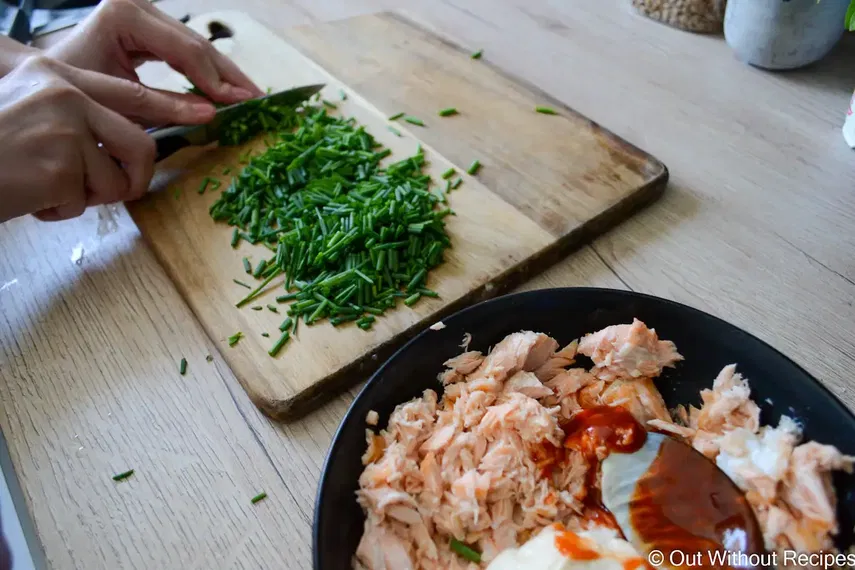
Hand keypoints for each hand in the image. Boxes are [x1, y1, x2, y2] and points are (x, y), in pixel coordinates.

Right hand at [0, 55, 182, 222]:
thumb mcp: (29, 107)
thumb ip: (75, 113)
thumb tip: (125, 139)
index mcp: (59, 76)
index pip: (131, 94)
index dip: (171, 107)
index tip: (206, 113)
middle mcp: (66, 97)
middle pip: (141, 145)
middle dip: (134, 179)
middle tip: (116, 190)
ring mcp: (66, 132)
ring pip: (115, 182)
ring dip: (87, 198)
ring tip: (49, 189)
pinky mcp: (62, 169)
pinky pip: (82, 204)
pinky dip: (59, 211)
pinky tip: (31, 198)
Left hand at [48, 0, 263, 104]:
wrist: (50, 78)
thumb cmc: (76, 90)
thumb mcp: (121, 101)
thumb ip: (167, 105)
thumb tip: (213, 114)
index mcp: (126, 15)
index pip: (185, 50)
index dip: (215, 79)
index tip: (240, 104)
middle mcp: (139, 6)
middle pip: (197, 43)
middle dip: (228, 75)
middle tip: (257, 100)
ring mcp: (146, 13)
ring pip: (197, 45)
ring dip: (224, 74)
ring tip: (250, 97)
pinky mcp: (149, 25)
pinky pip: (187, 49)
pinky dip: (207, 72)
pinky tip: (228, 89)